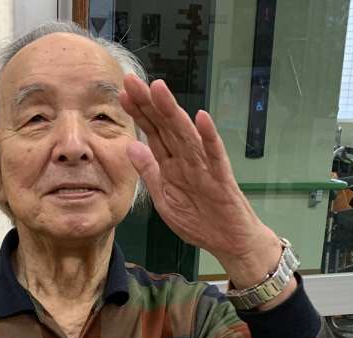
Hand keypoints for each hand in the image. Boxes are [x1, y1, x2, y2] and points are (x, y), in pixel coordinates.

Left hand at [119, 74, 284, 287]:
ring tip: (159, 89)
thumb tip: (131, 145)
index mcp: (171, 164)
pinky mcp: (221, 178)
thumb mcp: (164, 199)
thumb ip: (149, 173)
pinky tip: (202, 118)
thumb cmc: (199, 220)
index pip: (153, 132)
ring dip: (173, 112)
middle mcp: (187, 159)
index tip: (123, 93)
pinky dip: (209, 137)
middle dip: (149, 104)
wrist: (230, 241)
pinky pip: (215, 155)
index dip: (138, 113)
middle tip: (132, 80)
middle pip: (166, 126)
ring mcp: (205, 166)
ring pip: (186, 134)